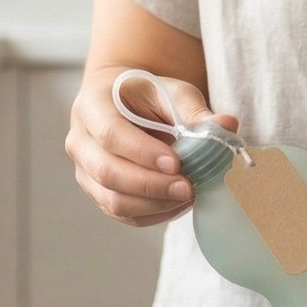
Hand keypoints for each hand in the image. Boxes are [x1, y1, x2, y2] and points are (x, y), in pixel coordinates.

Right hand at [66, 70, 240, 228]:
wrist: (126, 105)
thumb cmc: (148, 96)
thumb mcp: (171, 92)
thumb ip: (195, 110)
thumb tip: (227, 126)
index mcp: (92, 105)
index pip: (110, 134)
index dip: (142, 152)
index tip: (177, 162)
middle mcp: (79, 140)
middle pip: (107, 172)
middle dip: (151, 185)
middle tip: (189, 187)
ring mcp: (85, 171)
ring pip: (112, 200)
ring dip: (154, 204)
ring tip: (188, 195)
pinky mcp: (98, 193)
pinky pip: (122, 214)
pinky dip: (153, 214)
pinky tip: (178, 203)